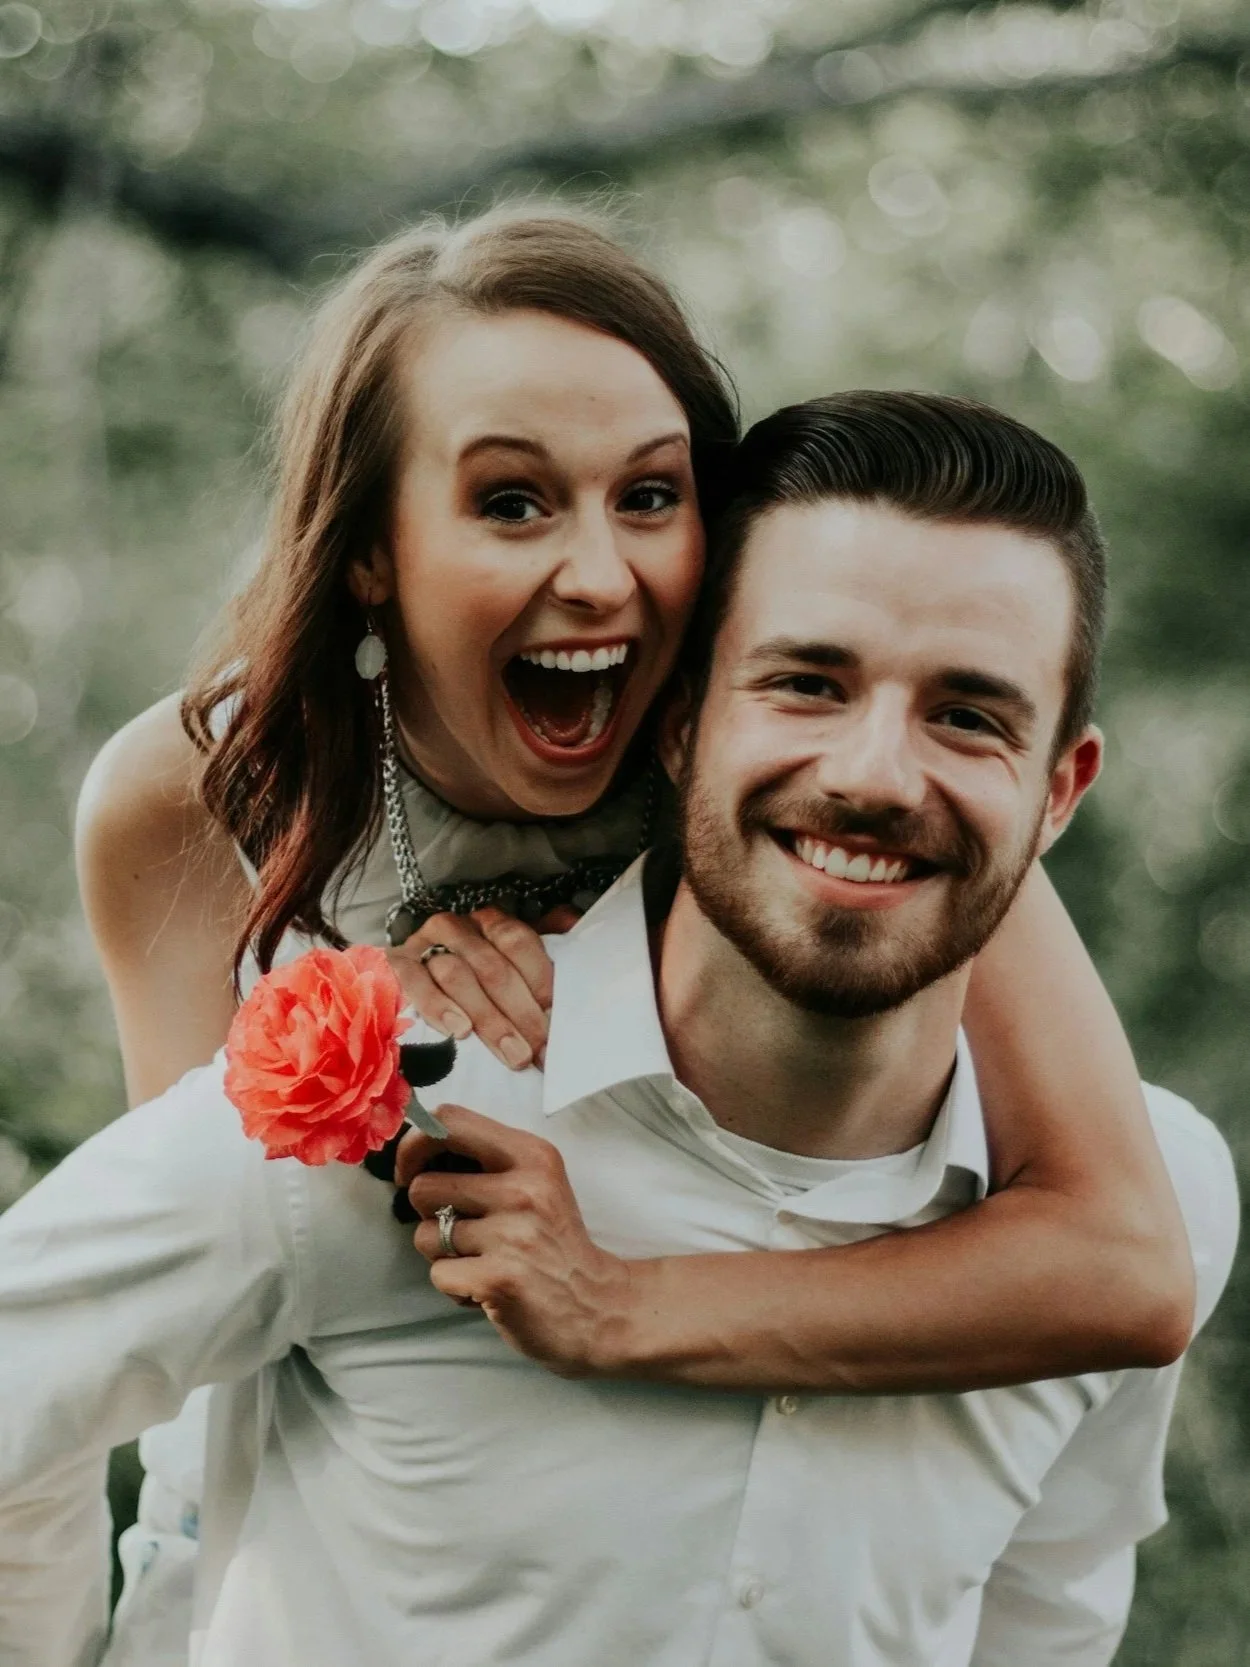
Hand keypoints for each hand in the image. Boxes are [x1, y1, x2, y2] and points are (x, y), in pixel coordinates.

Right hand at [386, 905, 576, 1071]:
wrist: (408, 990)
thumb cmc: (472, 990)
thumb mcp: (509, 973)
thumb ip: (539, 961)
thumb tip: (572, 928)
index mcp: (489, 924)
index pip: (518, 941)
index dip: (539, 979)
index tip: (556, 1019)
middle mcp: (457, 929)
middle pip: (492, 966)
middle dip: (520, 1013)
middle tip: (538, 1052)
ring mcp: (423, 945)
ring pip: (457, 975)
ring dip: (488, 1019)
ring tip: (511, 1053)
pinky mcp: (395, 966)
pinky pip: (415, 982)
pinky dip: (438, 1006)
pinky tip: (459, 1031)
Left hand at [395, 1104, 633, 1377]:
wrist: (598, 1306)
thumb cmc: (554, 1243)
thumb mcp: (537, 1182)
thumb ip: (487, 1162)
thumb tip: (415, 1151)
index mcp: (532, 1154)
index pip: (449, 1121)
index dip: (414, 1145)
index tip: (411, 1171)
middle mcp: (523, 1189)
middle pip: (424, 1187)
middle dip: (430, 1214)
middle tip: (463, 1231)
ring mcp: (512, 1235)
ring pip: (426, 1235)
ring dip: (443, 1254)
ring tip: (481, 1260)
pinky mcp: (499, 1279)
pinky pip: (439, 1274)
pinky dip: (455, 1287)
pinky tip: (486, 1288)